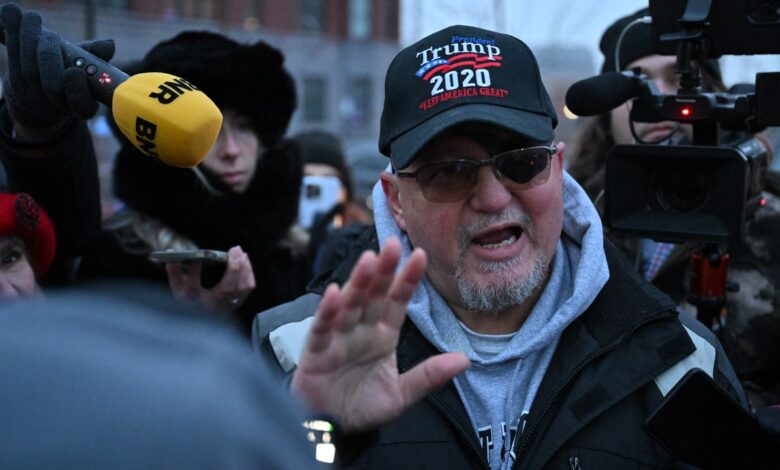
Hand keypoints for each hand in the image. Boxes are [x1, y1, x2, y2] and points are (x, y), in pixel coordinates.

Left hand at [0, 3, 114, 132]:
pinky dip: (9, 34)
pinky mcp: (15, 82)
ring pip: (29, 70)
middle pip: (51, 87)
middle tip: (52, 36)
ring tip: (31, 17)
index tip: (74, 72)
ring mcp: (34, 96)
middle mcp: (58, 105)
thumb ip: (96, 56)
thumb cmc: (71, 77)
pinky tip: (9, 14)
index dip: (77, 91)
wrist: (41, 94)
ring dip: (28, 40)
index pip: (82, 106)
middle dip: (50, 58)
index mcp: (82, 105)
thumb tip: (109, 44)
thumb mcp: (88, 67)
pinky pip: (12, 59)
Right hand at [165, 246, 255, 312]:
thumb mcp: (178, 287)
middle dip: (232, 267)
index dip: (193, 272)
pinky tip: (245, 262)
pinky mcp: (236, 303)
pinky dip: (248, 274)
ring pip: (242, 288)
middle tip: (234, 250)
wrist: (201, 318)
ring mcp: (226, 306)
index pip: (192, 288)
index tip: (196, 259)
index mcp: (195, 303)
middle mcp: (212, 307)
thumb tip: (171, 255)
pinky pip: (248, 288)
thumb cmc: (190, 299)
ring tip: (241, 253)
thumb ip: (174, 272)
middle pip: (226, 288)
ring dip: (244, 268)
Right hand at [291, 238, 470, 432]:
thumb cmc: (362, 407)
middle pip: (373, 295)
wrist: (331, 430)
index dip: (407, 279)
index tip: (421, 256)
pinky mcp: (315, 351)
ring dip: (358, 282)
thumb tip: (466, 360)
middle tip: (393, 244)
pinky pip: (321, 328)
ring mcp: (337, 337)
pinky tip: (335, 293)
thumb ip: (429, 376)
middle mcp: (360, 330)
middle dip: (383, 270)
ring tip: (368, 260)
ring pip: (349, 304)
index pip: (397, 302)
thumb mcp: (401, 394)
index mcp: (382, 335)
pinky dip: (327, 311)